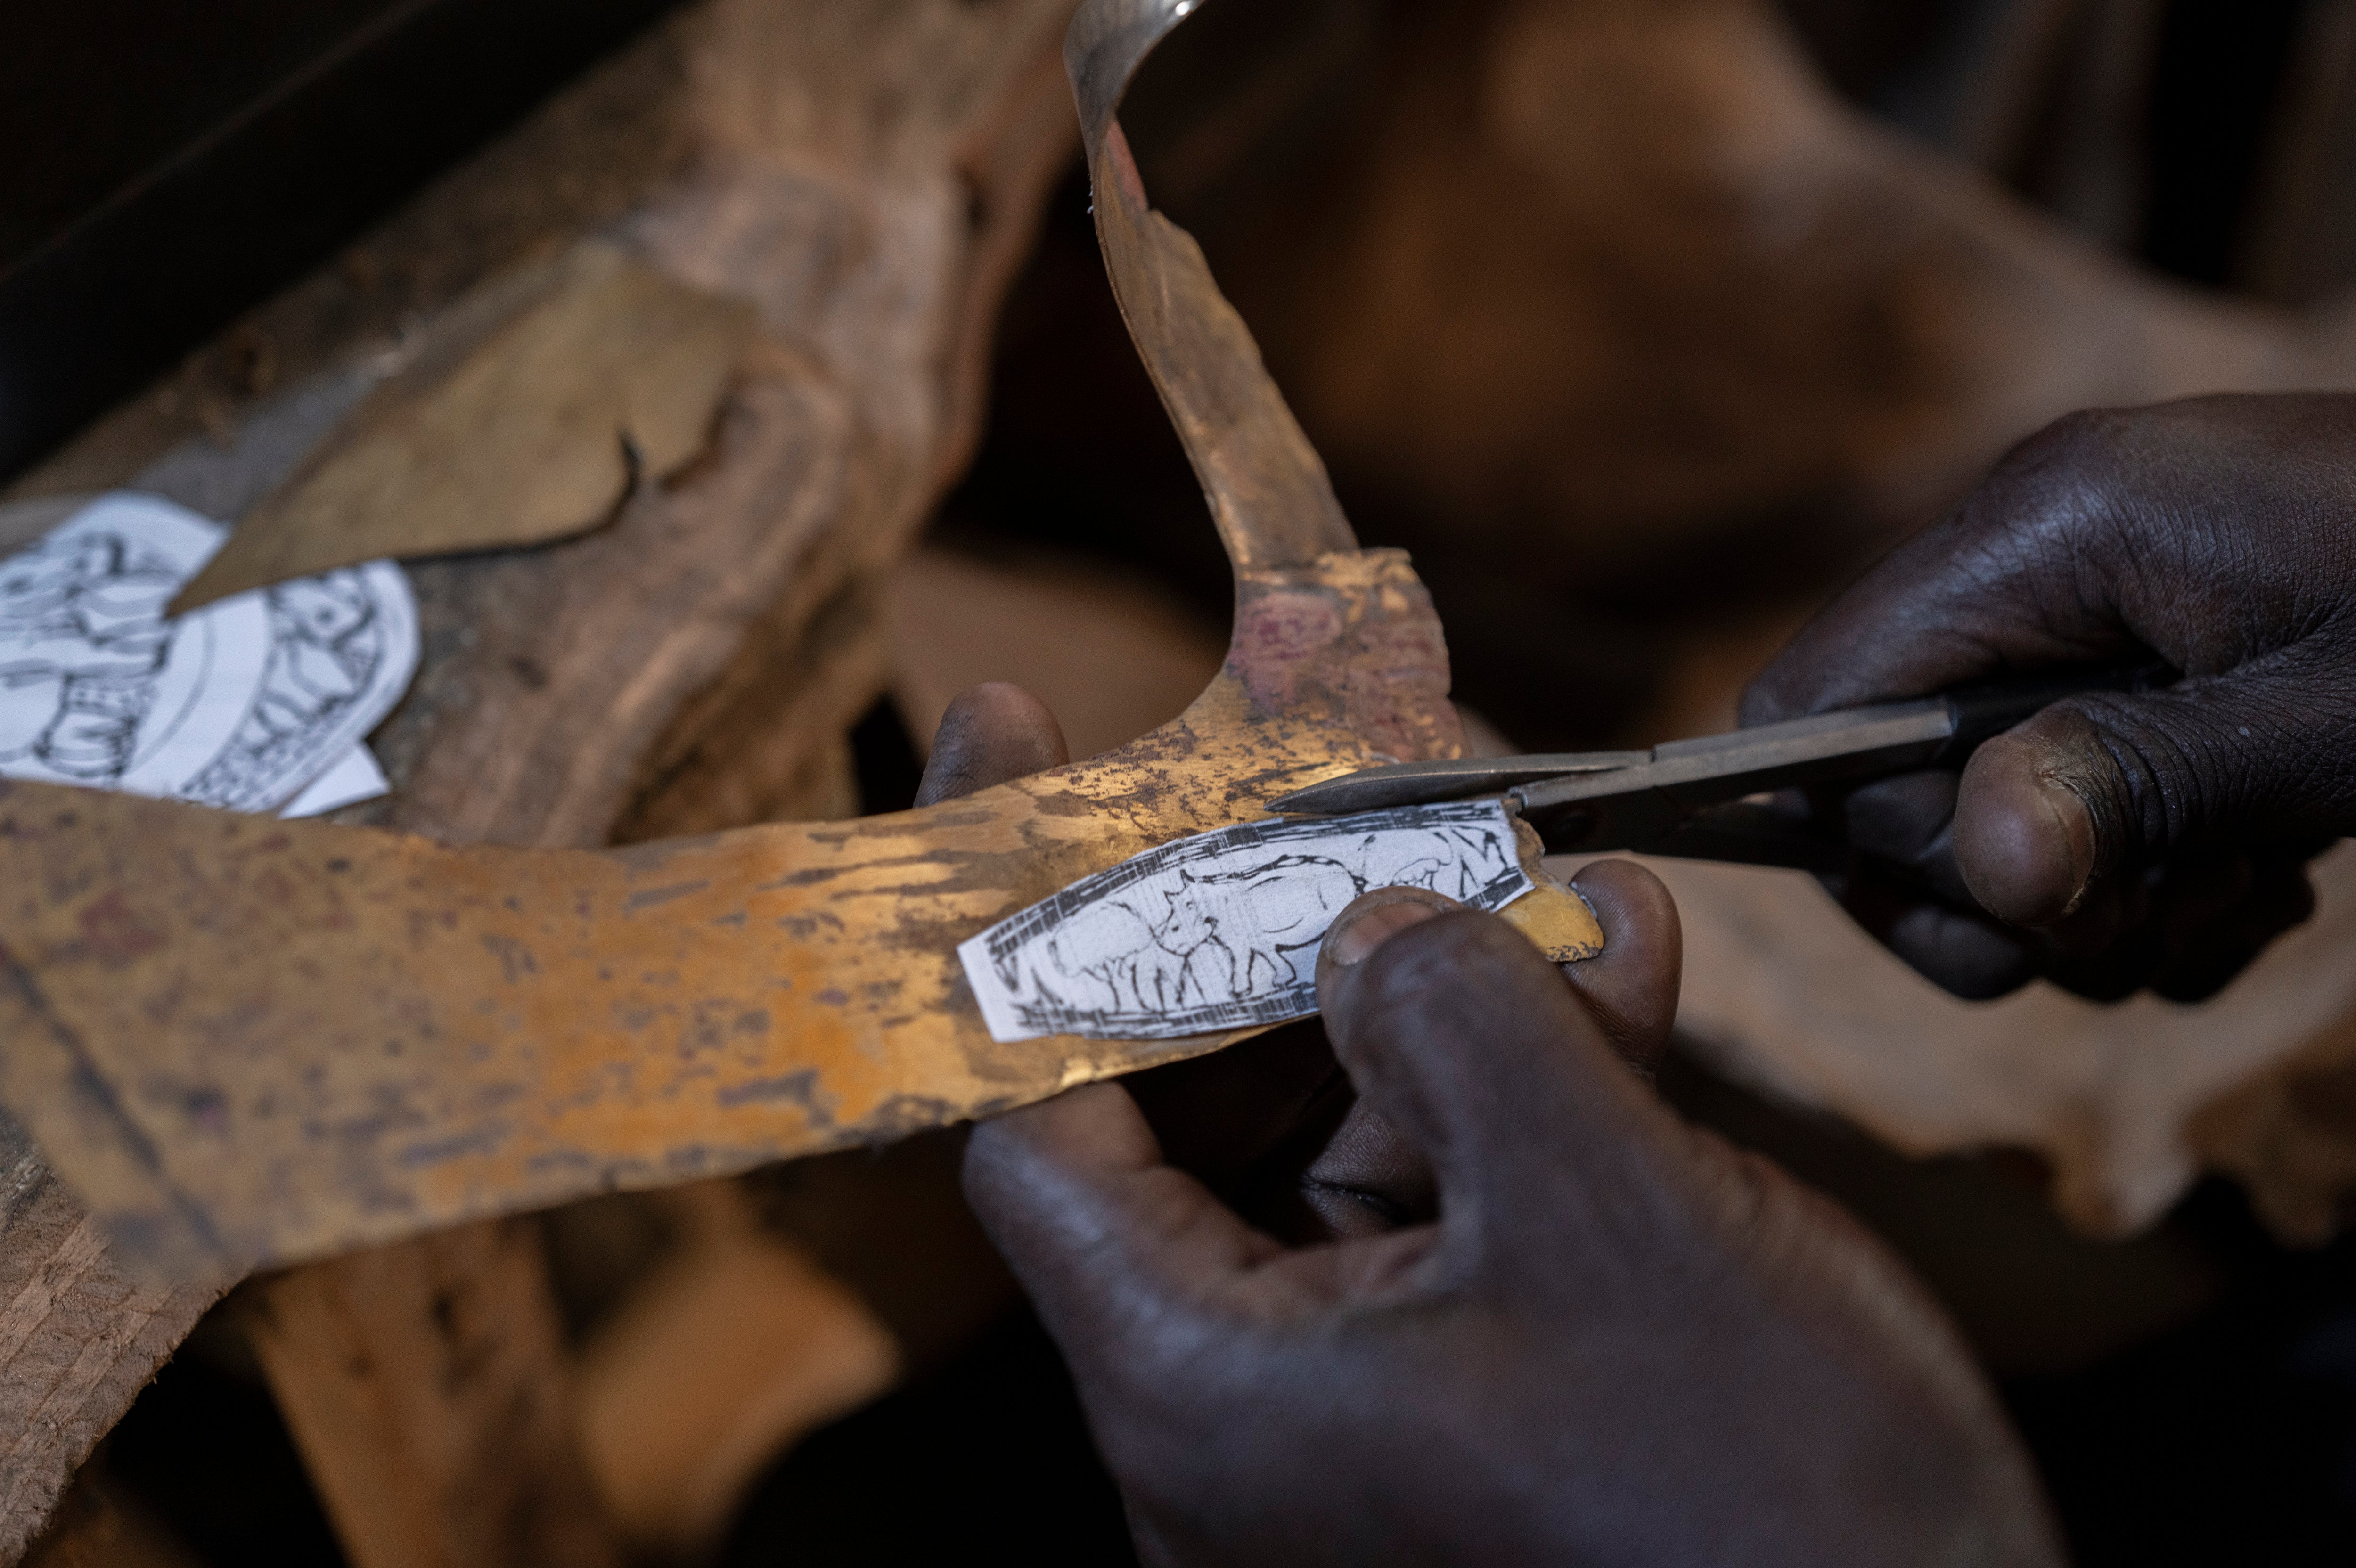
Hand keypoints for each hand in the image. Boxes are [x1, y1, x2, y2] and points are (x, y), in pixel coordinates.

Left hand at [966, 885, 2060, 1566]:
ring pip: (1341, 1143)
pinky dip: (1515, 1088)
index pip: (1031, 1113)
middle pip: (1189, 1108)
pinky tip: (1612, 964)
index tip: (1016, 737)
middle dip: (1270, 926)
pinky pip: (1447, 1209)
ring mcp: (1359, 1406)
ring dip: (1432, 990)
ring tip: (1520, 849)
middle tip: (1317, 776)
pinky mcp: (1470, 1399)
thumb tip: (1379, 928)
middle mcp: (1243, 1404)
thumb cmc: (1771, 1516)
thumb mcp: (1616, 1219)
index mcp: (1205, 1383)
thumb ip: (1472, 1031)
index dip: (1016, 913)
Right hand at [1744, 394, 2355, 999]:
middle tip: (2146, 910)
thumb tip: (1982, 865)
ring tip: (2238, 889)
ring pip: (1976, 820)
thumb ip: (2147, 784)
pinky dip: (2144, 884)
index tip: (2017, 895)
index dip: (1868, 832)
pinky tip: (2258, 872)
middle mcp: (2036, 553)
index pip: (1812, 703)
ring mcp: (2084, 608)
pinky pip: (2064, 812)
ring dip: (2089, 904)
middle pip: (1878, 783)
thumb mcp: (2338, 721)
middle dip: (1998, 891)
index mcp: (2047, 527)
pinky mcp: (2139, 660)